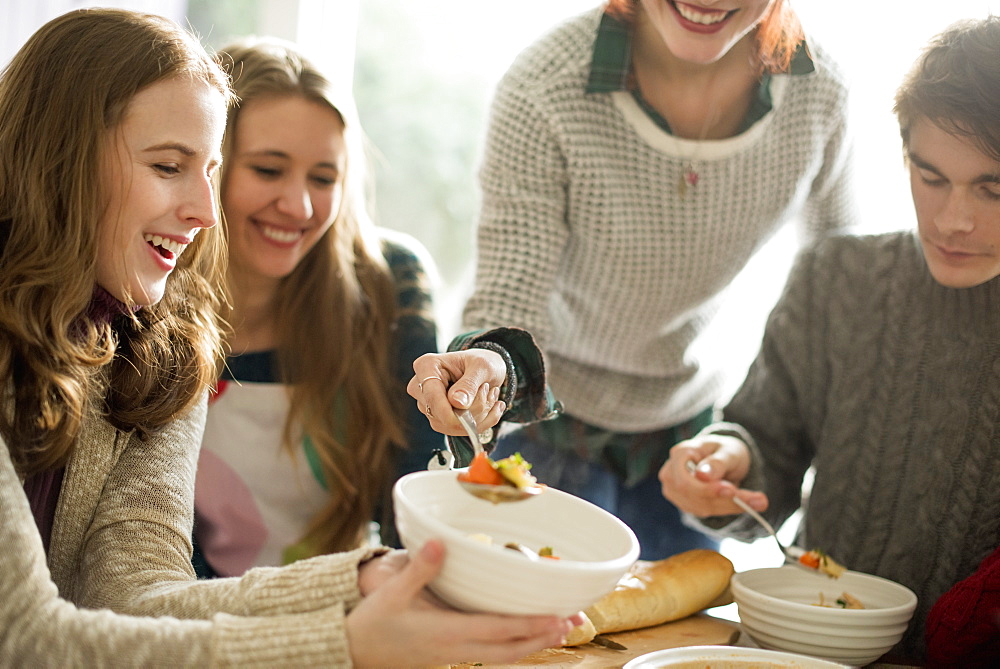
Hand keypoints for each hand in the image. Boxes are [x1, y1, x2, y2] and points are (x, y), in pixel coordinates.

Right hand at [347, 539, 579, 667]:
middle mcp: (455, 649)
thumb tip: (439, 541)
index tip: (556, 616)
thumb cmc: (370, 624)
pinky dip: (514, 645)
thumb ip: (418, 568)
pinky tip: (524, 633)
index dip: (529, 625)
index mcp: (445, 633)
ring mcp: (454, 656)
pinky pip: (491, 653)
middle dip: (543, 637)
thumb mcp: (391, 593)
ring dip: (533, 643)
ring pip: (503, 655)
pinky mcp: (450, 655)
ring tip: (560, 629)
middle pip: (510, 650)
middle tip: (574, 622)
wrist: (350, 653)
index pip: (497, 631)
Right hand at [407, 351, 506, 435]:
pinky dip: (479, 423)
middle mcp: (421, 387)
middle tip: (490, 391)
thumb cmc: (481, 363)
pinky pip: (457, 431)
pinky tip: (491, 408)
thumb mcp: (482, 366)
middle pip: (441, 414)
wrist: (485, 370)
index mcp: (427, 366)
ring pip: (449, 426)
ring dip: (478, 417)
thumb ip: (470, 383)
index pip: (432, 397)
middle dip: (472, 410)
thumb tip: (457, 403)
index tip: (471, 418)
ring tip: (491, 396)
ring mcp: (427, 404)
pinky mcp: (437, 418)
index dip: (451, 413)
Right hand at [658, 434, 767, 516]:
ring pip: (700, 507)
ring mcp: (674, 489)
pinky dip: (726, 509)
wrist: (724, 459)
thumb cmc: (725, 451)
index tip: (732, 491)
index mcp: (680, 453)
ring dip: (729, 506)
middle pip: (692, 495)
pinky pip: (703, 512)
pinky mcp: (684, 502)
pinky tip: (740, 502)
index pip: (684, 479)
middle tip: (757, 500)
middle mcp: (671, 472)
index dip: (705, 488)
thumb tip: (702, 475)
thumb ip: (717, 462)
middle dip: (724, 499)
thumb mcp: (729, 451)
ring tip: (757, 500)